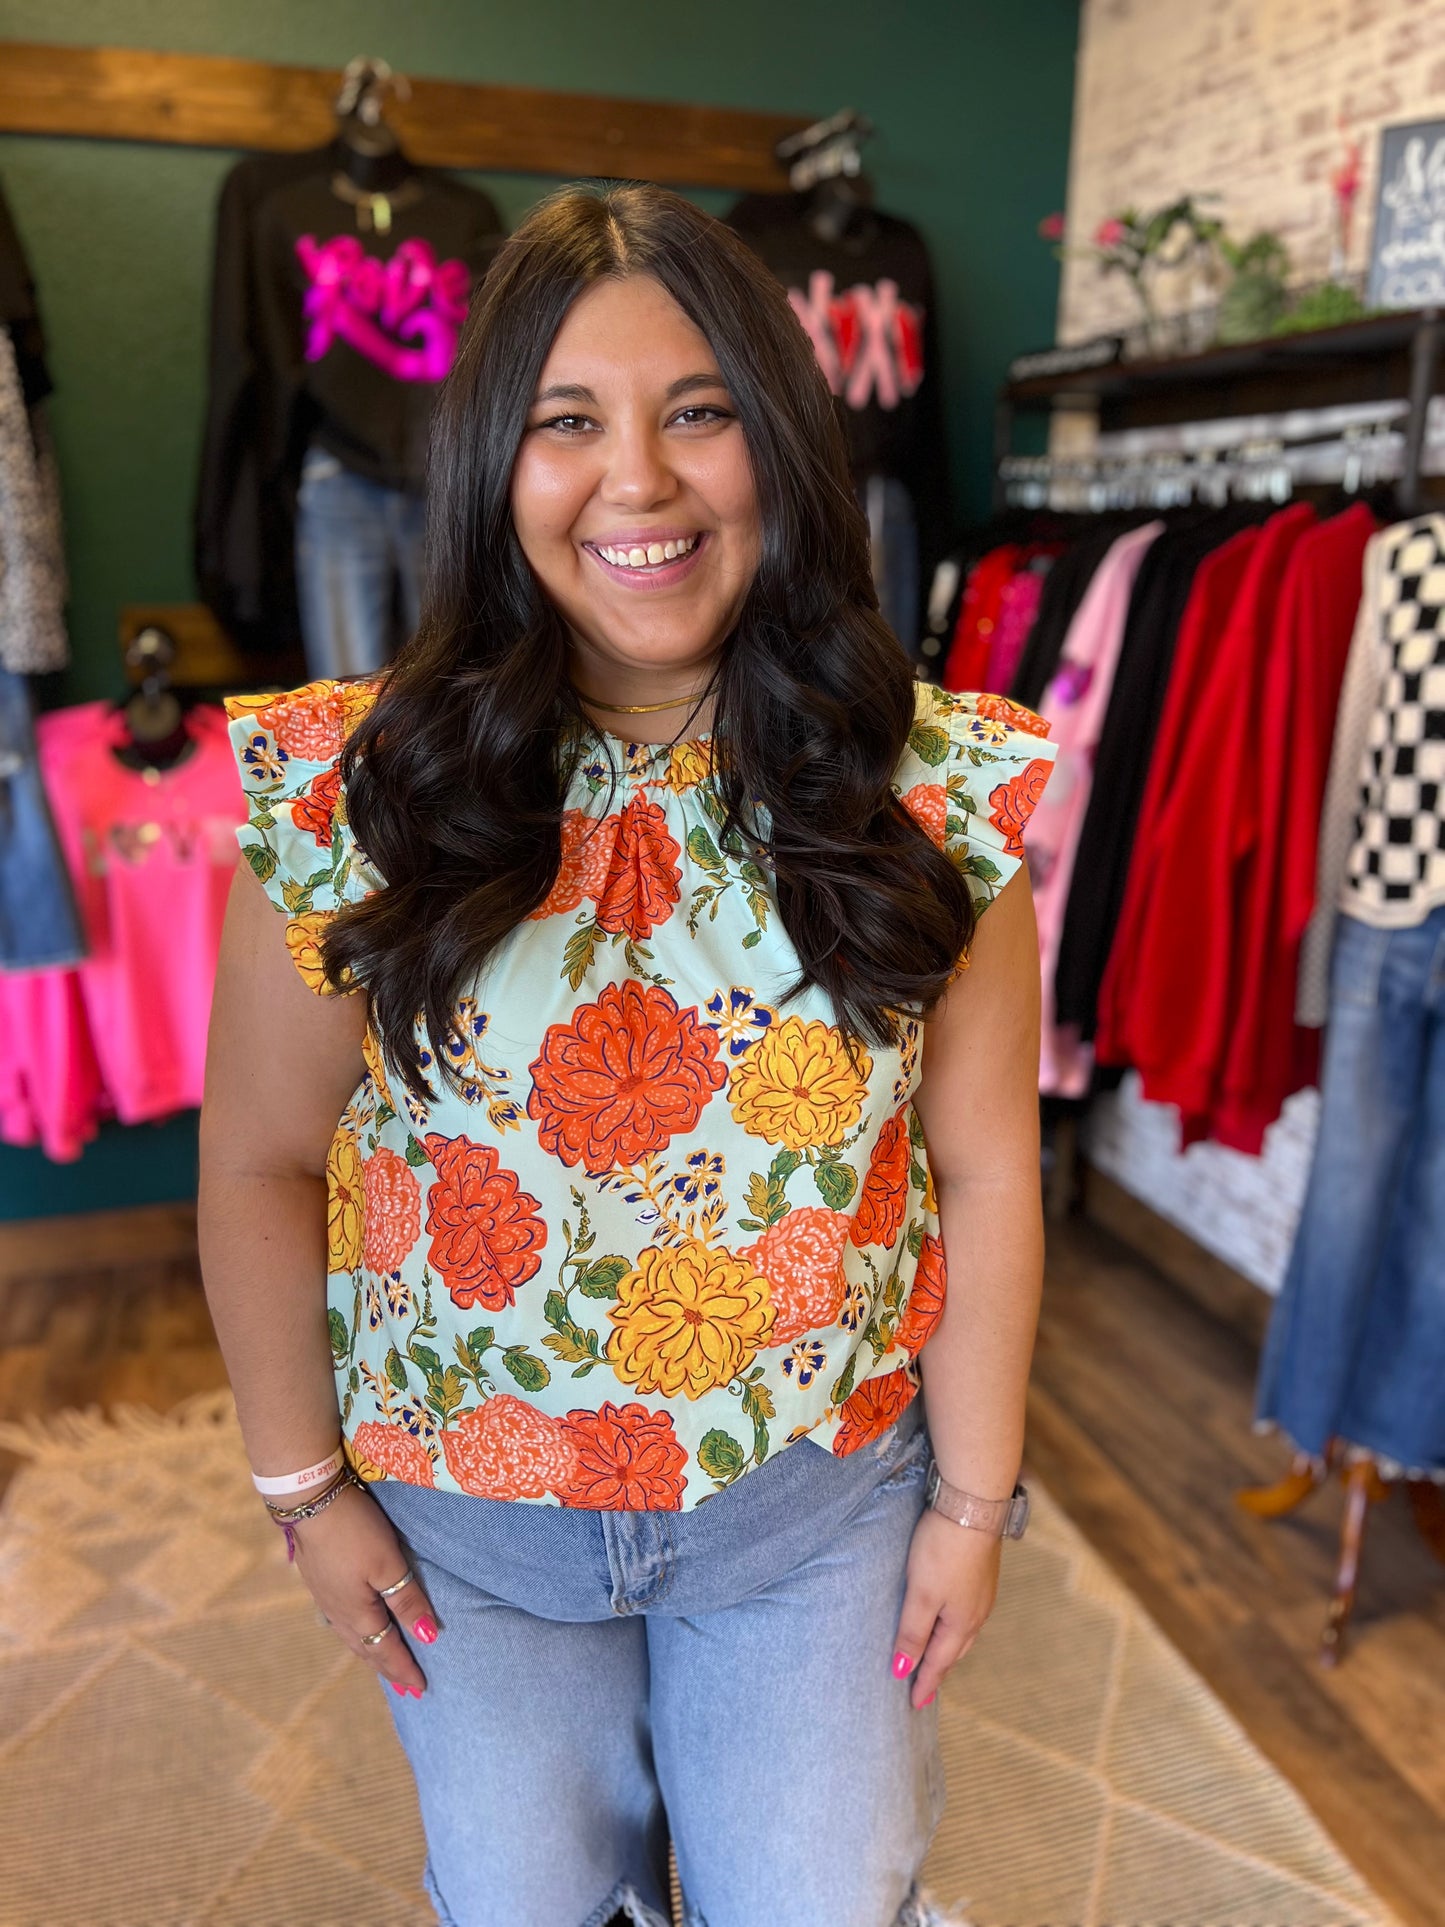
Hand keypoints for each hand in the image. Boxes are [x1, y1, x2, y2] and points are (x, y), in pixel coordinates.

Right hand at [285, 1478, 437, 1697]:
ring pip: (351, 1637)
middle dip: (387, 1668)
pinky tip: (356, 1627)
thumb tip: (427, 1638)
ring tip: (382, 1663)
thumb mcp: (388, 1564)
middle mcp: (338, 1613)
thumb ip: (406, 1601)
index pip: (386, 1650)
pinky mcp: (318, 1581)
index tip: (421, 1689)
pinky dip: (356, 1634)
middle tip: (405, 1687)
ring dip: (370, 1653)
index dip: (404, 1668)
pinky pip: (341, 1622)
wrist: (309, 1501)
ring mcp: (325, 1598)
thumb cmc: (355, 1532)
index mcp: (357, 1614)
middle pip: (366, 1649)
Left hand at [892, 1506, 1001, 1709]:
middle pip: (954, 1651)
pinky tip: (949, 1618)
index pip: (939, 1662)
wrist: (973, 1505)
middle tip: (924, 1687)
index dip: (925, 1683)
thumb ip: (912, 1632)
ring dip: (947, 1648)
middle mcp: (977, 1612)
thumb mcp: (921, 1594)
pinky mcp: (982, 1573)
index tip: (914, 1705)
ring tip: (935, 1657)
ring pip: (963, 1632)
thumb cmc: (944, 1550)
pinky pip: (967, 1612)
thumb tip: (903, 1670)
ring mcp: (982, 1592)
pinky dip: (954, 1626)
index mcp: (961, 1623)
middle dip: (938, 1670)